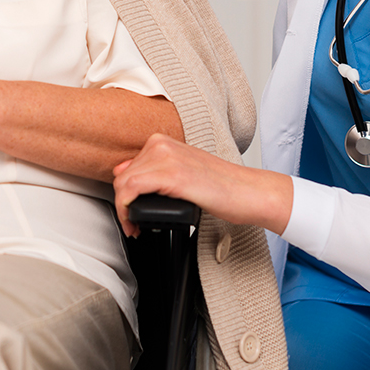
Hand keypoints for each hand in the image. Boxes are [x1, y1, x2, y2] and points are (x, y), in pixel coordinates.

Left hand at [112, 134, 292, 236]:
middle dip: (122, 204)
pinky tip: (135, 224)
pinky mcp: (172, 175)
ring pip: (123, 184)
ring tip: (134, 227)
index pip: (126, 167)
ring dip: (123, 211)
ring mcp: (166, 158)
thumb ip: (154, 170)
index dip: (124, 193)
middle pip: (121, 177)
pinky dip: (126, 210)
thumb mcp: (181, 172)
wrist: (247, 192)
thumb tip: (122, 172)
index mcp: (163, 142)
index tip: (130, 211)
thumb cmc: (221, 187)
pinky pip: (131, 189)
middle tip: (131, 224)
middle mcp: (162, 145)